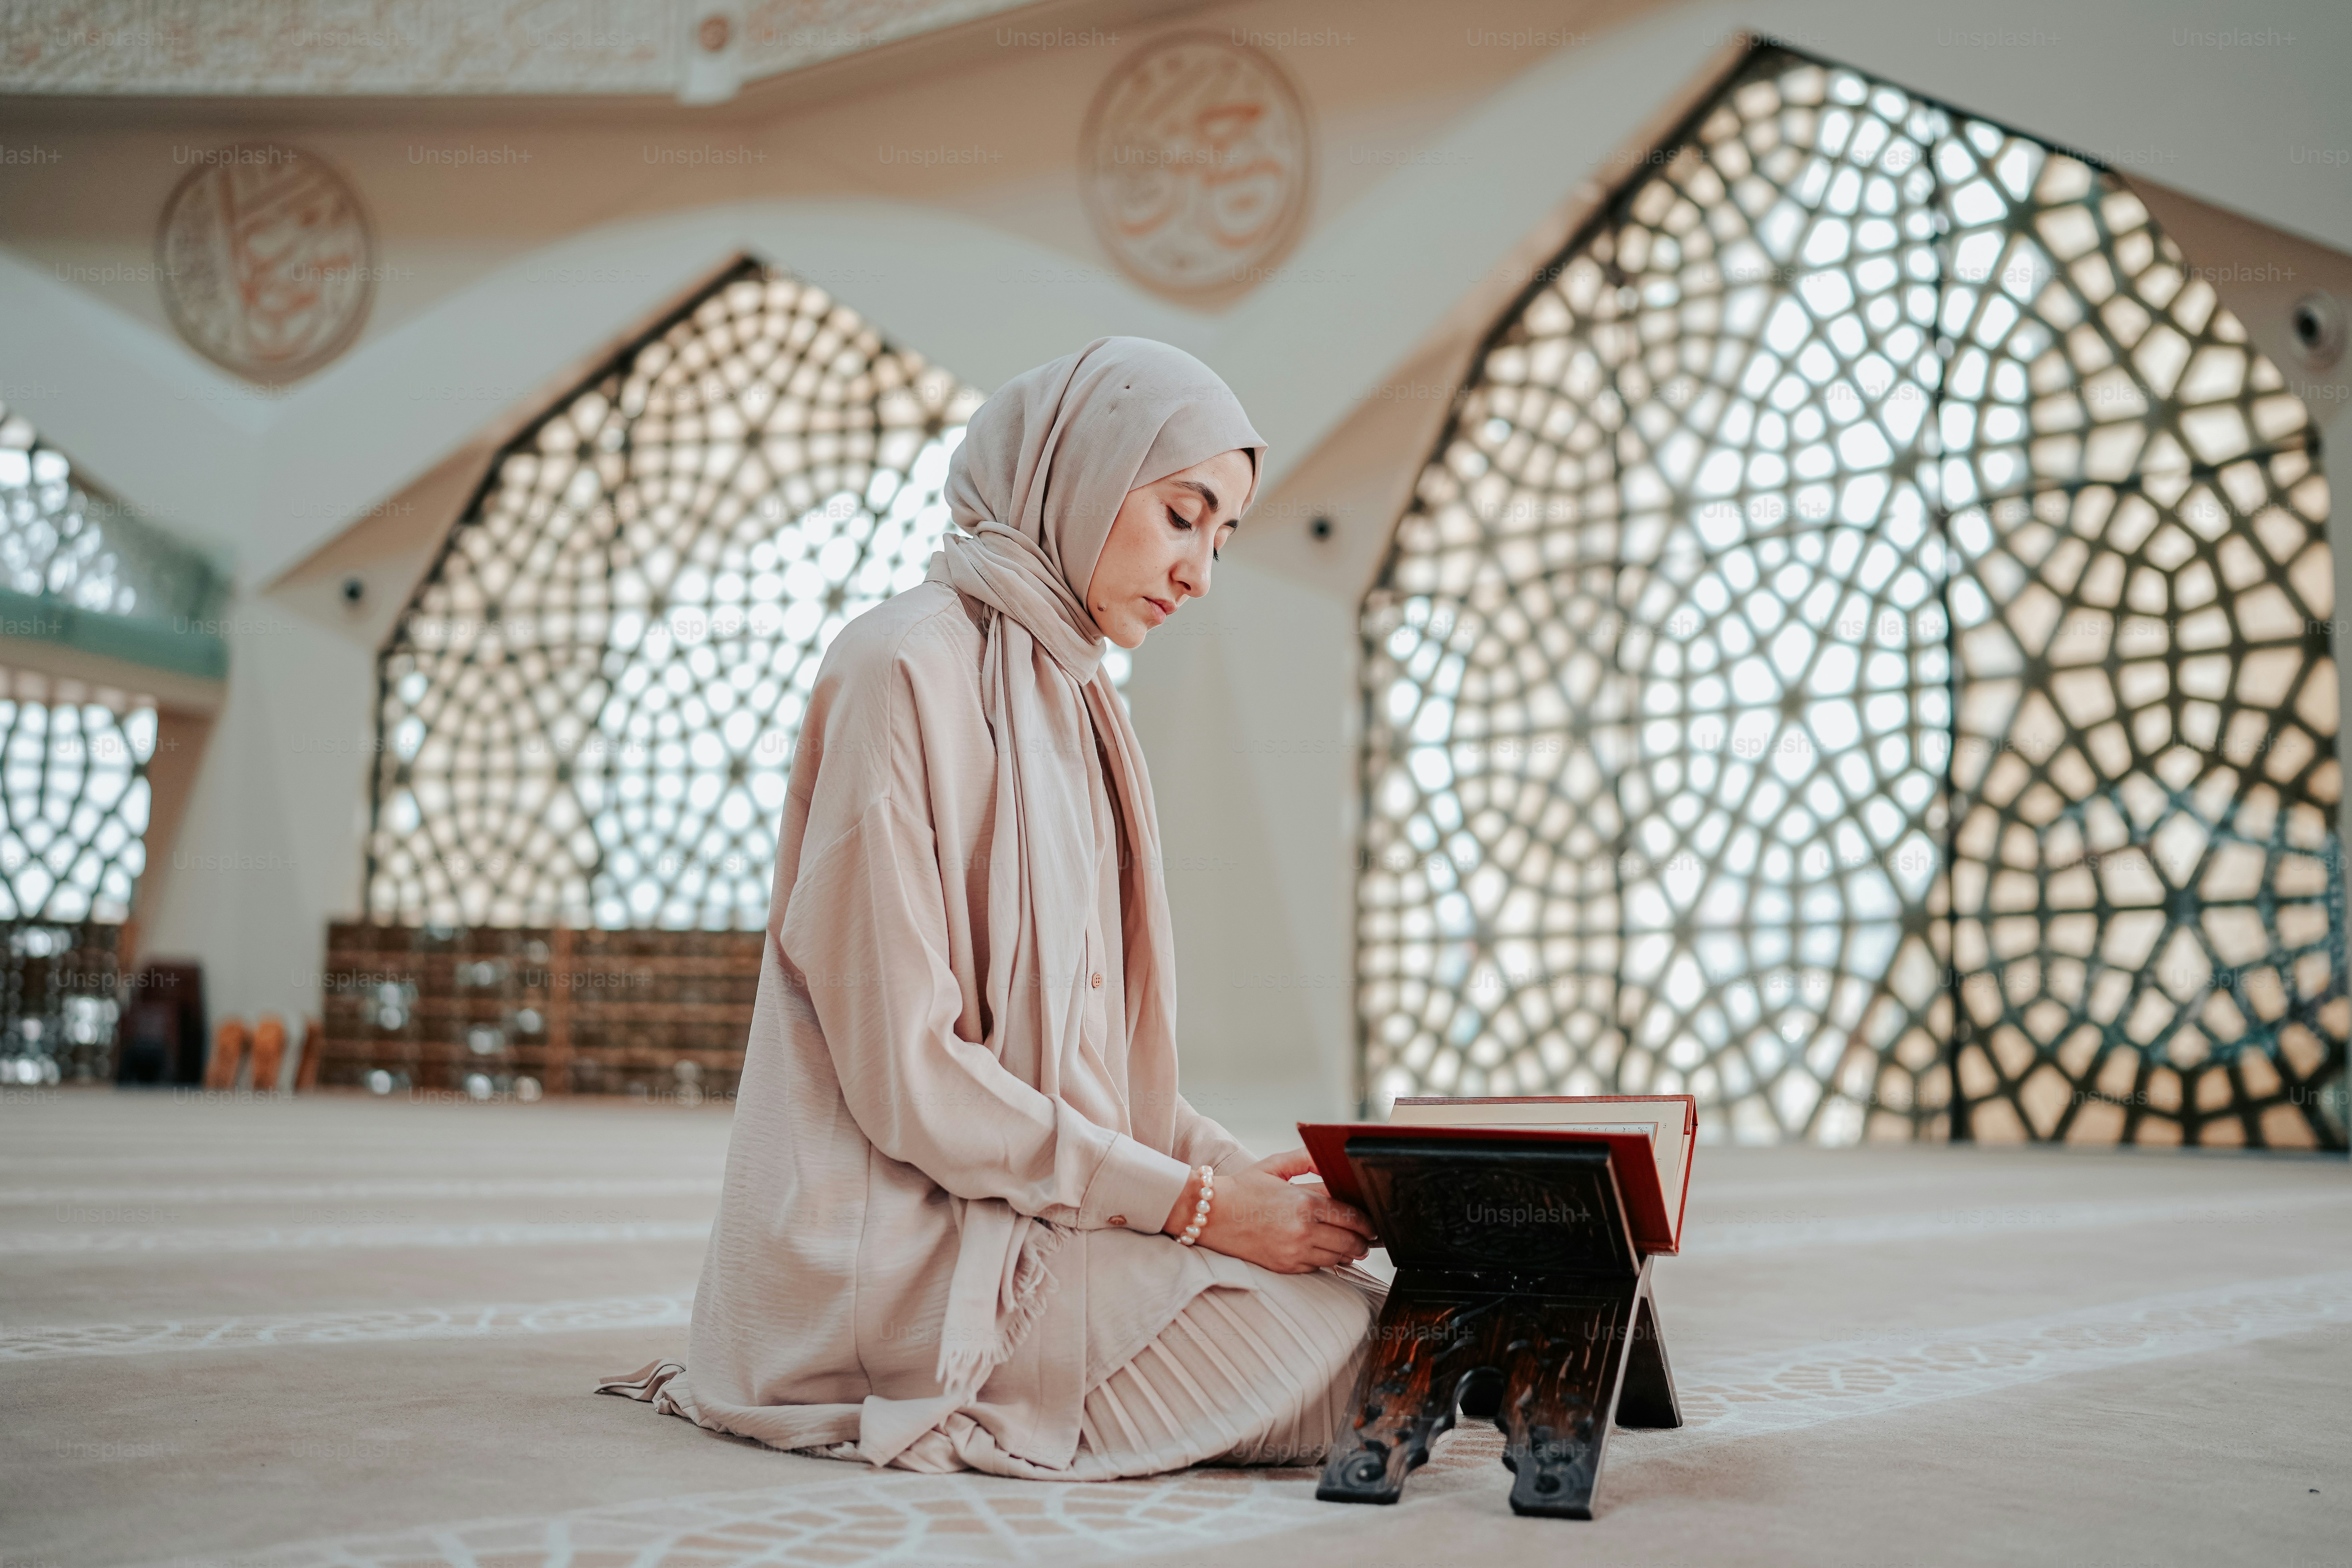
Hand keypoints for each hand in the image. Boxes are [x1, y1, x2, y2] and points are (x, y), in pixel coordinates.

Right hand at [1163, 1148, 1378, 1272]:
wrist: (1209, 1214)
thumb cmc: (1241, 1188)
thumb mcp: (1274, 1165)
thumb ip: (1306, 1160)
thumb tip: (1330, 1157)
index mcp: (1304, 1202)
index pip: (1351, 1216)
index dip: (1367, 1221)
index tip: (1371, 1222)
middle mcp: (1302, 1230)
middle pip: (1350, 1241)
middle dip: (1364, 1240)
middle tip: (1368, 1237)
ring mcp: (1294, 1251)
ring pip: (1337, 1258)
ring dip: (1349, 1253)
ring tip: (1352, 1246)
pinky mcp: (1284, 1266)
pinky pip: (1317, 1267)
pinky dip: (1326, 1261)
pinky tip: (1327, 1252)